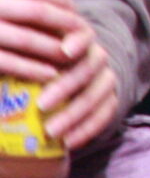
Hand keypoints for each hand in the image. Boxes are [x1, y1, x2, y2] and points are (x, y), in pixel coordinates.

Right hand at [0, 0, 80, 84]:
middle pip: (35, 11)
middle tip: (82, 37)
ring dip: (52, 49)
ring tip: (70, 57)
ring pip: (24, 37)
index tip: (77, 15)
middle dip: (64, 25)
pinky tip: (49, 73)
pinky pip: (7, 61)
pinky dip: (31, 68)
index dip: (63, 2)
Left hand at [36, 3, 117, 151]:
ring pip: (96, 96)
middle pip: (88, 69)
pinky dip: (86, 130)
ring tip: (50, 131)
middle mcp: (96, 57)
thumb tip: (2, 63)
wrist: (66, 79)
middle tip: (42, 105)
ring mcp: (106, 79)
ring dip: (73, 115)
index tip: (65, 51)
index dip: (78, 42)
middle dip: (65, 87)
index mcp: (78, 40)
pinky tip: (68, 142)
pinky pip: (105, 116)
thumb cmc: (38, 64)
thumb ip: (22, 56)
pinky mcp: (110, 100)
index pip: (84, 35)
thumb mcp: (32, 55)